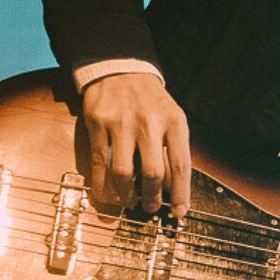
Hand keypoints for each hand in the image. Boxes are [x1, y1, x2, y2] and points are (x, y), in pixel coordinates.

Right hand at [79, 72, 191, 215]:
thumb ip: (173, 148)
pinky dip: (102, 185)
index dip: (180, 194)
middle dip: (151, 199)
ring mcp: (122, 123)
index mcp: (174, 122)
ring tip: (129, 202)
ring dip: (126, 195)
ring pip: (123, 173)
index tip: (178, 212)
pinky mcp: (98, 124)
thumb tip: (171, 189)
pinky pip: (99, 163)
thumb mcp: (171, 117)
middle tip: (150, 208)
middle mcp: (149, 123)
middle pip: (152, 174)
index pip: (181, 165)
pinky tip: (107, 195)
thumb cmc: (150, 101)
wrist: (120, 68)